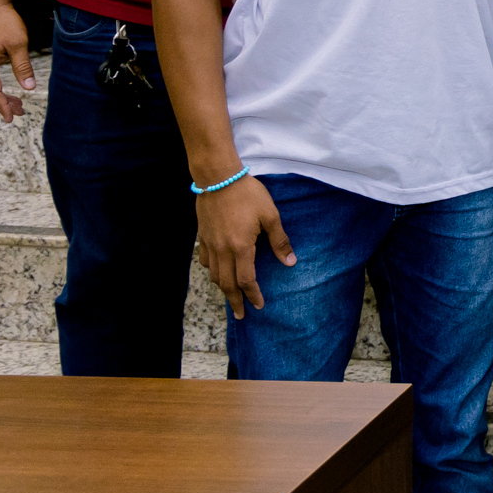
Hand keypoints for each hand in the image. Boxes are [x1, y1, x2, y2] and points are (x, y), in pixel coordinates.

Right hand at [196, 175, 293, 319]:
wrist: (218, 177)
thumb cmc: (247, 194)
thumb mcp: (270, 215)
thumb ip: (279, 240)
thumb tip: (290, 262)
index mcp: (240, 247)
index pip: (246, 280)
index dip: (252, 295)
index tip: (258, 305)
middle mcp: (222, 250)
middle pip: (226, 284)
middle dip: (234, 301)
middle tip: (241, 315)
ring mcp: (210, 243)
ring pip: (214, 275)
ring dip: (222, 288)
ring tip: (231, 296)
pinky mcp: (202, 236)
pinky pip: (204, 260)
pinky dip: (211, 270)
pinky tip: (217, 271)